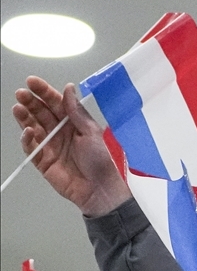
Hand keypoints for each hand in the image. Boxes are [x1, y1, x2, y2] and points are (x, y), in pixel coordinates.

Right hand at [12, 77, 130, 215]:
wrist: (103, 189)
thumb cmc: (103, 160)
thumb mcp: (92, 132)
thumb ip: (76, 112)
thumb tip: (68, 88)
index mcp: (75, 123)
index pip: (56, 104)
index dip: (44, 92)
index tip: (32, 82)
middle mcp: (61, 133)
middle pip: (42, 113)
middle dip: (31, 102)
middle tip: (22, 93)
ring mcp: (51, 146)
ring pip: (33, 127)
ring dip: (25, 117)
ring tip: (18, 107)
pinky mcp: (43, 162)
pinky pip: (31, 148)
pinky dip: (27, 139)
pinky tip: (27, 130)